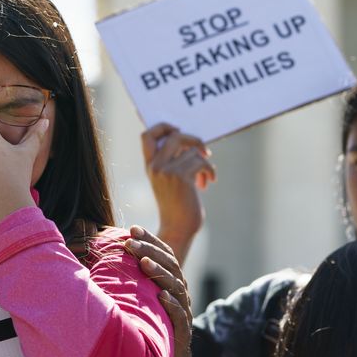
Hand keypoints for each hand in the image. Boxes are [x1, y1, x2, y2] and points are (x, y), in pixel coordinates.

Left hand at [126, 225, 193, 356]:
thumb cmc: (144, 324)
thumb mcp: (134, 298)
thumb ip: (124, 278)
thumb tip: (94, 256)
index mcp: (167, 280)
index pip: (162, 253)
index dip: (150, 240)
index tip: (132, 228)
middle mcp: (177, 292)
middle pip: (169, 265)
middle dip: (150, 251)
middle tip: (131, 243)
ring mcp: (182, 310)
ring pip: (175, 286)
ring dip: (159, 273)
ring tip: (144, 263)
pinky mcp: (183, 331)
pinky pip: (181, 315)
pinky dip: (172, 305)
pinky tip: (161, 297)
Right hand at [142, 123, 215, 261]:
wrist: (178, 228)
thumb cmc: (178, 205)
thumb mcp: (169, 181)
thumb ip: (173, 161)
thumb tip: (192, 141)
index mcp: (150, 166)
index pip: (146, 136)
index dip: (163, 127)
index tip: (178, 131)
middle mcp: (155, 166)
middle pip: (175, 135)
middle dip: (194, 140)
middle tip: (203, 151)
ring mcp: (167, 171)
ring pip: (192, 151)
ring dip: (204, 162)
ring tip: (204, 177)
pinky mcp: (181, 177)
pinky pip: (201, 162)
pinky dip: (209, 171)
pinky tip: (208, 181)